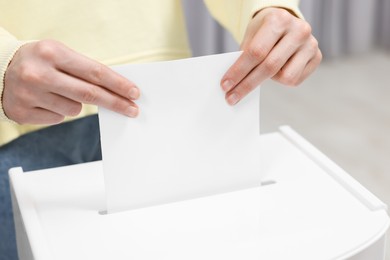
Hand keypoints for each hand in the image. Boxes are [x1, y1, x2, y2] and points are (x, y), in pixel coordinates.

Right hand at [3, 40, 139, 123]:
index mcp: (51, 53)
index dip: (118, 84)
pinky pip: (59, 118)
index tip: (134, 93)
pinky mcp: (23, 113)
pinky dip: (59, 111)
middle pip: (90, 94)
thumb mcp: (58, 54)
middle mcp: (39, 74)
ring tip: (59, 91)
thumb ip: (85, 69)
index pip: (95, 71)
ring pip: (75, 109)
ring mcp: (29, 95)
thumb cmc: (38, 61)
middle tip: (132, 110)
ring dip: (76, 103)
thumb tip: (117, 89)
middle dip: (116, 103)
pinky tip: (46, 100)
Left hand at [221, 7, 321, 104]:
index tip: (225, 86)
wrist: (285, 22)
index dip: (238, 71)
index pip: (255, 52)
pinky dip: (282, 79)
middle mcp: (299, 30)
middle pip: (269, 67)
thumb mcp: (251, 35)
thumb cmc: (263, 31)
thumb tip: (232, 83)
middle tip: (231, 97)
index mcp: (279, 20)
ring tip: (266, 69)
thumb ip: (244, 56)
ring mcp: (311, 44)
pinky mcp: (317, 57)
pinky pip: (294, 80)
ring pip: (285, 77)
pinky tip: (280, 68)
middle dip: (247, 85)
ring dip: (270, 79)